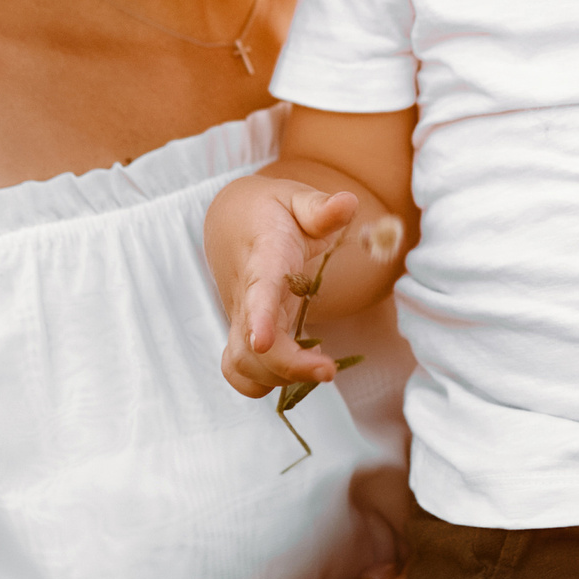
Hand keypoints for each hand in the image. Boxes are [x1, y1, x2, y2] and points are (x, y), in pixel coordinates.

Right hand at [208, 173, 357, 396]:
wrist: (230, 218)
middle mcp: (245, 295)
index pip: (257, 291)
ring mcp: (240, 318)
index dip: (259, 318)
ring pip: (244, 364)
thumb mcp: (296, 198)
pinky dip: (267, 381)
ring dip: (281, 378)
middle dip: (287, 366)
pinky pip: (242, 370)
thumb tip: (348, 203)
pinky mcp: (244, 331)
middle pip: (250, 345)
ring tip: (322, 367)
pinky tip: (301, 365)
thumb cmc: (270, 209)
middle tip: (330, 370)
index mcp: (263, 259)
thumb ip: (321, 207)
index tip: (263, 342)